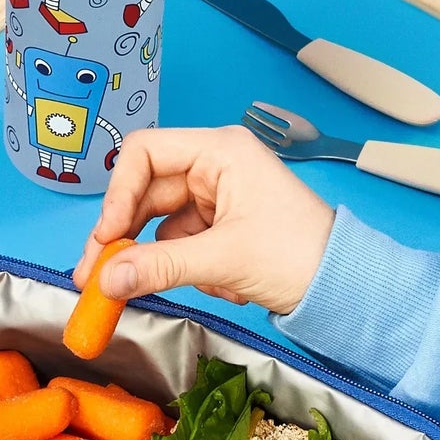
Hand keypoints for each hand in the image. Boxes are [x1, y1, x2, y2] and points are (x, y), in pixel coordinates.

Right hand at [73, 127, 334, 315]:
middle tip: (96, 278)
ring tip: (185, 285)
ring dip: (162, 261)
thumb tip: (107, 279)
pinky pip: (179, 247)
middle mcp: (214, 168)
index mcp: (220, 152)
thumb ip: (159, 267)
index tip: (106, 238)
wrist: (342, 287)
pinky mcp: (220, 228)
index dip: (118, 195)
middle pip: (145, 195)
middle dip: (123, 239)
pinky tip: (222, 285)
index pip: (145, 154)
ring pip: (159, 227)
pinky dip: (188, 270)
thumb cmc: (301, 255)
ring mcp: (217, 199)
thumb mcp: (223, 260)